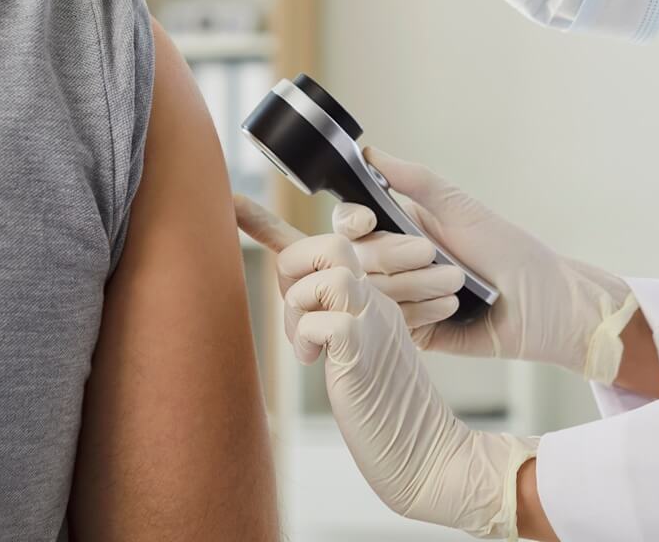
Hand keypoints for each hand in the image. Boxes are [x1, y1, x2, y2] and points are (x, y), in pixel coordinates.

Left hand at [235, 204, 537, 539]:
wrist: (425, 455)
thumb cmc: (383, 412)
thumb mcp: (353, 357)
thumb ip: (330, 324)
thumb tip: (295, 314)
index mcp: (371, 300)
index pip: (326, 249)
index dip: (268, 223)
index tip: (232, 203)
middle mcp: (376, 303)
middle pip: (332, 242)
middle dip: (293, 263)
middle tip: (293, 306)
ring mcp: (374, 324)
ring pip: (332, 271)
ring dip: (301, 303)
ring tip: (306, 343)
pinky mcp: (366, 353)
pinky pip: (327, 321)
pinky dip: (305, 337)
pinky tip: (311, 361)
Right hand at [330, 148, 639, 383]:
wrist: (547, 306)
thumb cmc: (512, 253)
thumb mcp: (462, 210)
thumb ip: (416, 181)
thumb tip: (370, 154)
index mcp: (403, 228)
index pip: (351, 223)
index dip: (351, 221)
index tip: (366, 219)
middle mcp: (396, 264)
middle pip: (358, 258)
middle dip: (396, 255)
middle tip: (435, 255)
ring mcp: (403, 301)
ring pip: (372, 292)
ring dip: (417, 285)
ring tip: (458, 284)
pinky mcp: (415, 334)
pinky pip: (393, 324)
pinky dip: (422, 312)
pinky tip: (453, 308)